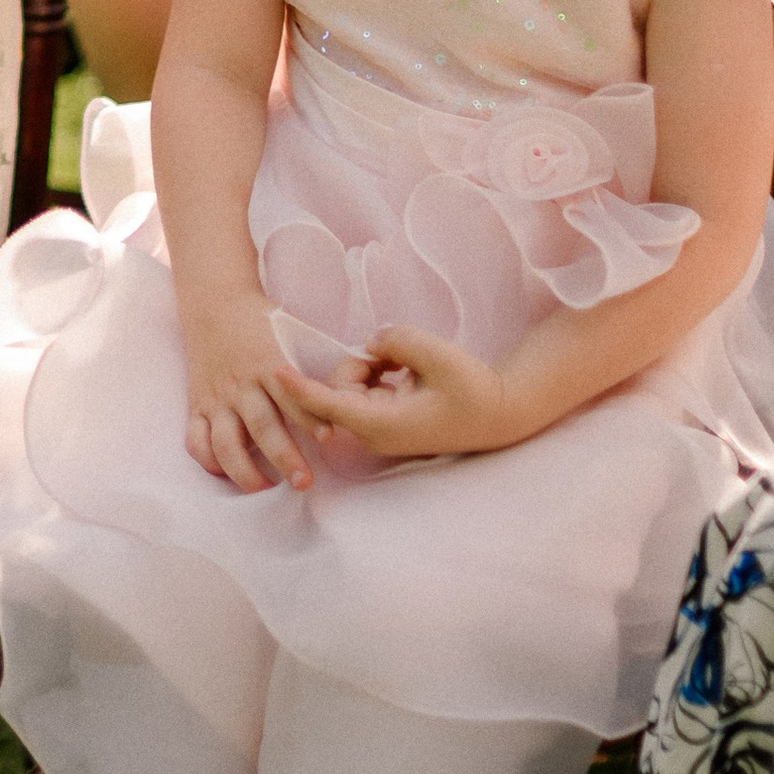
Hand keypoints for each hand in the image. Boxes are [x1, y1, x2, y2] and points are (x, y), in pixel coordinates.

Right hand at [178, 287, 319, 493]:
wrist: (214, 301)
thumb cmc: (260, 321)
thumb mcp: (288, 335)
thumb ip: (309, 369)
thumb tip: (343, 398)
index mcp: (268, 363)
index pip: (291, 395)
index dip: (309, 418)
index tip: (327, 439)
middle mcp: (241, 384)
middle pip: (262, 427)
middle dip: (284, 457)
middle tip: (304, 482)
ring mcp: (216, 397)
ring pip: (225, 442)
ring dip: (244, 470)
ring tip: (263, 488)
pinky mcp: (197, 404)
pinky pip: (196, 440)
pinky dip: (209, 461)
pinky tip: (227, 473)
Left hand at [287, 324, 511, 461]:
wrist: (500, 414)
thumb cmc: (473, 390)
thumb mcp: (437, 355)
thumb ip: (397, 341)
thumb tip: (372, 341)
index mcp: (382, 424)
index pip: (328, 404)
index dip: (299, 387)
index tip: (273, 371)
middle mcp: (375, 431)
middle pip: (340, 388)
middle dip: (359, 364)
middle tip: (396, 356)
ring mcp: (380, 429)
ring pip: (353, 387)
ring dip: (371, 367)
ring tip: (408, 365)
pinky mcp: (387, 421)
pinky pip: (367, 390)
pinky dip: (380, 374)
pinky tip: (406, 372)